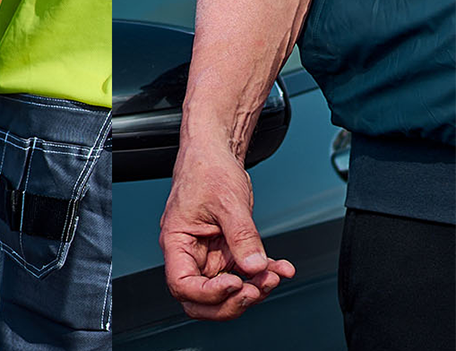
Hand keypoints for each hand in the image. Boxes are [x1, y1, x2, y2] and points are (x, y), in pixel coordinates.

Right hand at [159, 149, 295, 320]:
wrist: (215, 156)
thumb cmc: (207, 172)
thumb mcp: (228, 202)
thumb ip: (242, 237)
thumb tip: (255, 267)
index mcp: (177, 242)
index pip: (182, 285)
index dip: (209, 293)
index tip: (236, 282)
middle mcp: (190, 254)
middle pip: (200, 300)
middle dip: (230, 302)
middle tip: (255, 290)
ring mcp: (209, 256)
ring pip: (225, 292)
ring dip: (252, 290)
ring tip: (274, 275)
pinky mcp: (227, 252)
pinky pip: (244, 274)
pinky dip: (264, 275)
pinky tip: (281, 268)